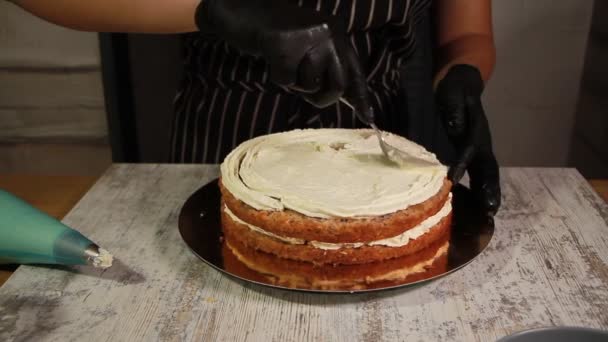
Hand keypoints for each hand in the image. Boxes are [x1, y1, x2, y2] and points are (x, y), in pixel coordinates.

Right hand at [195, 0, 370, 113]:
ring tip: (285, 62)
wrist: (246, 12)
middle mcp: (328, 31)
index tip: (367, 116)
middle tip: (306, 93)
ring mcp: (308, 37)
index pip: (354, 70)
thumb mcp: (311, 47)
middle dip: (323, 97)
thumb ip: (328, 68)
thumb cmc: (279, 37)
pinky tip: (272, 58)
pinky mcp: (284, 44)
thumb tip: (348, 99)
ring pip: (311, 85)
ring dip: (295, 84)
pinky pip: (287, 81)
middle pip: (339, 84)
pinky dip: (277, 77)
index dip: (361, 96)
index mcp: (337, 32)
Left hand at [436, 64, 500, 215]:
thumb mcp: (452, 91)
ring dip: (487, 194)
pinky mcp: (471, 154)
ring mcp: (478, 150)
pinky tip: (472, 207)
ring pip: (485, 175)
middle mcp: (481, 143)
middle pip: (488, 168)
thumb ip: (453, 107)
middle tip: (490, 209)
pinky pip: (476, 175)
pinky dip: (477, 191)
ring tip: (487, 216)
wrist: (462, 83)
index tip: (453, 179)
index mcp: (476, 130)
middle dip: (489, 189)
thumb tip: (455, 126)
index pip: (469, 150)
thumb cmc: (455, 88)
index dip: (462, 164)